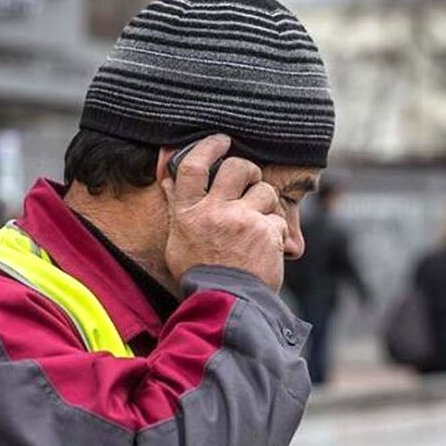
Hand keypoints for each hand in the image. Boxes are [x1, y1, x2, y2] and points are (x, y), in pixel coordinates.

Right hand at [162, 135, 287, 290]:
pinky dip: (275, 232)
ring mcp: (242, 221)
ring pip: (265, 191)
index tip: (222, 141)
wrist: (226, 303)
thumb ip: (177, 207)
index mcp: (189, 213)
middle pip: (237, 167)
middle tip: (251, 180)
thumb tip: (167, 178)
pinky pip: (278, 219)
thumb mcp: (178, 241)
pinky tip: (265, 248)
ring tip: (257, 224)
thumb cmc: (200, 274)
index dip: (209, 146)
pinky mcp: (266, 233)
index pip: (194, 166)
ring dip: (265, 204)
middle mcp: (214, 212)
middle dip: (249, 170)